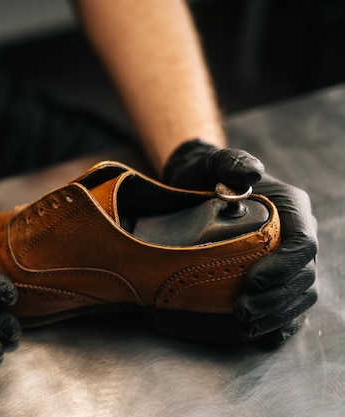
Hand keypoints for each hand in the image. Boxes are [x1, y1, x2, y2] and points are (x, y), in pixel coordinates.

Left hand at [163, 139, 316, 342]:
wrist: (195, 186)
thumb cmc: (205, 174)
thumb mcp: (213, 163)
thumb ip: (231, 163)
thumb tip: (251, 174)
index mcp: (292, 208)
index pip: (303, 243)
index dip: (284, 266)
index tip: (253, 281)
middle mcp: (297, 234)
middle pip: (303, 275)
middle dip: (277, 299)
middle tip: (242, 312)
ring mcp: (287, 258)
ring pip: (299, 295)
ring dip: (275, 316)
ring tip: (245, 326)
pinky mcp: (274, 275)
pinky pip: (287, 305)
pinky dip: (277, 323)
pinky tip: (259, 335)